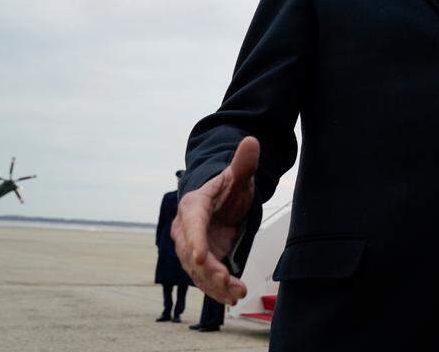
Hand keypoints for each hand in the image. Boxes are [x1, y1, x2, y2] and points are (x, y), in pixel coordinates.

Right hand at [173, 136, 258, 304]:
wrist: (220, 200)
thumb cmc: (229, 185)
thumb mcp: (239, 174)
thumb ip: (244, 162)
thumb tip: (252, 141)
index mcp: (194, 206)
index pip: (192, 225)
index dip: (196, 241)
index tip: (201, 257)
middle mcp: (186, 229)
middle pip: (192, 253)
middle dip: (208, 270)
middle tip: (228, 282)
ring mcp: (192, 247)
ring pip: (198, 270)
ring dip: (214, 285)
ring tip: (236, 294)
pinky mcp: (201, 260)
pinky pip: (205, 277)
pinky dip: (216, 289)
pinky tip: (231, 298)